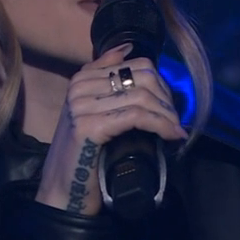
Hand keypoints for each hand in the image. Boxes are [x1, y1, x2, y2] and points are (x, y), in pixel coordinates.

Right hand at [36, 43, 187, 215]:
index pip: (137, 65)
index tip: (171, 108)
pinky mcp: (89, 126)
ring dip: (167, 115)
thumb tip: (128, 48)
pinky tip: (171, 136)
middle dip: (167, 100)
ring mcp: (81, 105)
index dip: (162, 85)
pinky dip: (160, 125)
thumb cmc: (85, 155)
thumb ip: (107, 80)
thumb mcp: (95, 113)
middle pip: (142, 77)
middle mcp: (79, 87)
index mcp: (82, 79)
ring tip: (176, 131)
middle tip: (176, 122)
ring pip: (142, 97)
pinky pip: (136, 116)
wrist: (63, 190)